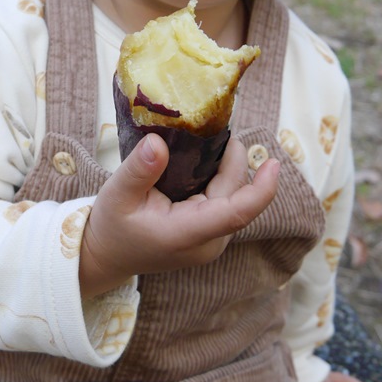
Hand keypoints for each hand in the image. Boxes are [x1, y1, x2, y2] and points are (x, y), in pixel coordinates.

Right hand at [79, 134, 278, 297]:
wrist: (107, 256)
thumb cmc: (112, 226)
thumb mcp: (116, 194)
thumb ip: (139, 170)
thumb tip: (158, 142)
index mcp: (187, 234)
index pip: (236, 213)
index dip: (261, 189)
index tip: (274, 163)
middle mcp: (208, 241)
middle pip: (236, 194)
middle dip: (232, 159)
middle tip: (213, 126)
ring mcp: (212, 240)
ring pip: (232, 196)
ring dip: (225, 166)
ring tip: (205, 138)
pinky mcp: (210, 233)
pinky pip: (225, 200)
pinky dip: (218, 176)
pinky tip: (201, 157)